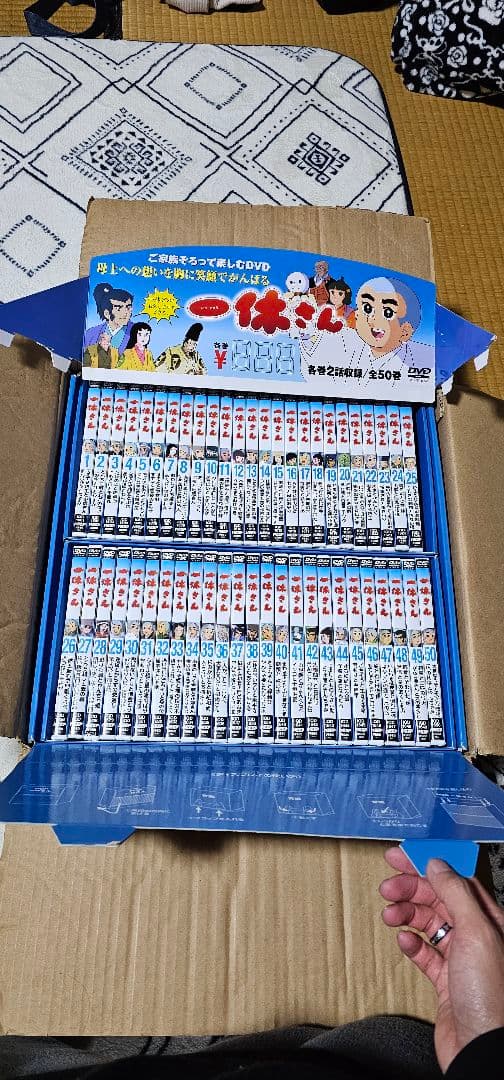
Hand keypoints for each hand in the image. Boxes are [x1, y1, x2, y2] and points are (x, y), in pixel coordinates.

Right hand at [380, 848, 503, 1072]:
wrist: (481, 1049)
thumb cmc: (489, 997)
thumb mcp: (476, 933)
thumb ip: (455, 894)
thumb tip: (436, 863)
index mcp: (488, 919)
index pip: (455, 879)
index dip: (427, 864)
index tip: (402, 855)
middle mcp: (476, 936)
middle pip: (439, 899)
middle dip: (412, 889)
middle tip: (388, 886)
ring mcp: (461, 959)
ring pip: (429, 924)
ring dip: (407, 913)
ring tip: (390, 914)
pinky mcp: (446, 982)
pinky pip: (424, 953)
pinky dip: (411, 943)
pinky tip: (403, 940)